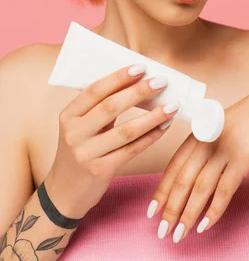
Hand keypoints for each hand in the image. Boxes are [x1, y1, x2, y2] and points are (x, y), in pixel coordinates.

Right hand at [45, 64, 180, 219]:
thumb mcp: (80, 127)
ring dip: (153, 116)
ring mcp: (86, 154)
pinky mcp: (100, 171)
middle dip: (139, 92)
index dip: (118, 77)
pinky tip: (165, 126)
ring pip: (126, 130)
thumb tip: (136, 83)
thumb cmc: (80, 151)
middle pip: (111, 107)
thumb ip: (100, 108)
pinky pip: (131, 150)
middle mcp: (74, 133)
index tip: (141, 67)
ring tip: (172, 105)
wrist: (64, 192)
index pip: (94, 91)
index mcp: (68, 115)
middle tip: (162, 81)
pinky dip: (151, 137)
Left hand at [147, 81, 248, 242]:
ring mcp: (224, 150)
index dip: (161, 191)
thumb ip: (206, 147)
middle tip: (162, 232)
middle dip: (170, 209)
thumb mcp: (220, 127)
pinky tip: (205, 226)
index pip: (173, 167)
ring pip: (199, 188)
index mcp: (198, 134)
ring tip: (180, 235)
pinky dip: (213, 210)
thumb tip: (194, 175)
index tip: (151, 212)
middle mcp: (206, 141)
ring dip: (187, 215)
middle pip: (182, 180)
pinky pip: (224, 190)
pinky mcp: (243, 158)